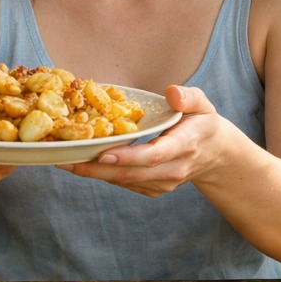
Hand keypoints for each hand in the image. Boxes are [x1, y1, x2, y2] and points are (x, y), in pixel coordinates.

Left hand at [57, 84, 226, 195]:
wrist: (215, 154)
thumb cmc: (203, 122)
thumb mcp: (203, 103)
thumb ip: (188, 97)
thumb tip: (171, 92)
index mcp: (185, 145)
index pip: (154, 155)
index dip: (128, 157)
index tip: (103, 154)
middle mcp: (174, 169)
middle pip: (132, 173)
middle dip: (97, 169)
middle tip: (66, 161)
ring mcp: (164, 183)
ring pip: (125, 181)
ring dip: (95, 174)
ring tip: (65, 161)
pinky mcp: (155, 189)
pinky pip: (126, 183)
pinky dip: (104, 175)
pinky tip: (84, 164)